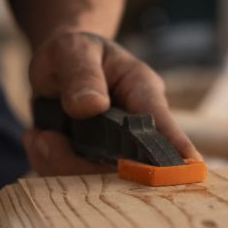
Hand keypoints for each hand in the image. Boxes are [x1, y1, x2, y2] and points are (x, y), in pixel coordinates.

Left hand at [23, 32, 201, 175]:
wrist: (61, 64)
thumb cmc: (76, 51)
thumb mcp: (74, 50)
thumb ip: (81, 74)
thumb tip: (91, 106)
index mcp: (142, 91)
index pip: (160, 121)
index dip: (174, 146)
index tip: (189, 167)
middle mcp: (134, 126)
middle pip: (124, 163)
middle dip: (80, 163)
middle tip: (44, 140)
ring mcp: (114, 149)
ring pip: (95, 177)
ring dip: (57, 162)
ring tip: (38, 136)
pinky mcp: (90, 162)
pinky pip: (70, 178)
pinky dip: (47, 162)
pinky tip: (37, 138)